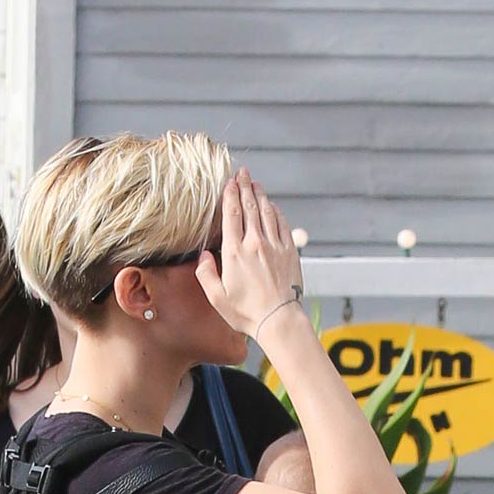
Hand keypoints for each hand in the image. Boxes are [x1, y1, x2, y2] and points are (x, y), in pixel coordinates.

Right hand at [195, 170, 301, 339]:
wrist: (279, 320)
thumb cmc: (247, 312)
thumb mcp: (217, 298)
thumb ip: (206, 274)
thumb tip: (203, 256)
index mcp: (235, 252)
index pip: (231, 215)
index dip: (230, 195)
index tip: (229, 182)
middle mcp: (255, 244)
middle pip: (249, 207)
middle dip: (245, 187)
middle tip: (243, 173)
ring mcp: (274, 246)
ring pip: (266, 212)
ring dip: (260, 195)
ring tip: (255, 183)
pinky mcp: (289, 252)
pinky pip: (282, 225)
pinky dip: (276, 212)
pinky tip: (272, 206)